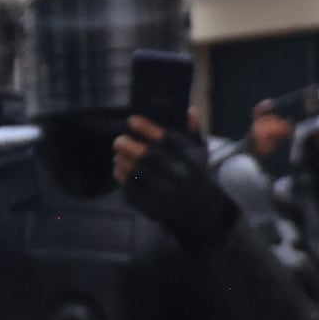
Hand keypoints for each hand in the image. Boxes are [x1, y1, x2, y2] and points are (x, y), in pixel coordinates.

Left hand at [114, 116, 237, 243]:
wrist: (200, 209)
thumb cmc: (195, 173)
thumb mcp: (200, 152)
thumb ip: (195, 131)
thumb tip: (189, 110)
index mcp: (192, 159)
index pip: (168, 140)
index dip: (147, 129)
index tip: (131, 121)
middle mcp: (181, 176)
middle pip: (150, 157)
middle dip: (129, 146)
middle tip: (118, 140)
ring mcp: (169, 194)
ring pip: (139, 174)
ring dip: (123, 162)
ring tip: (117, 155)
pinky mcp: (157, 208)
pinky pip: (134, 192)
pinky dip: (123, 180)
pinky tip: (119, 170)